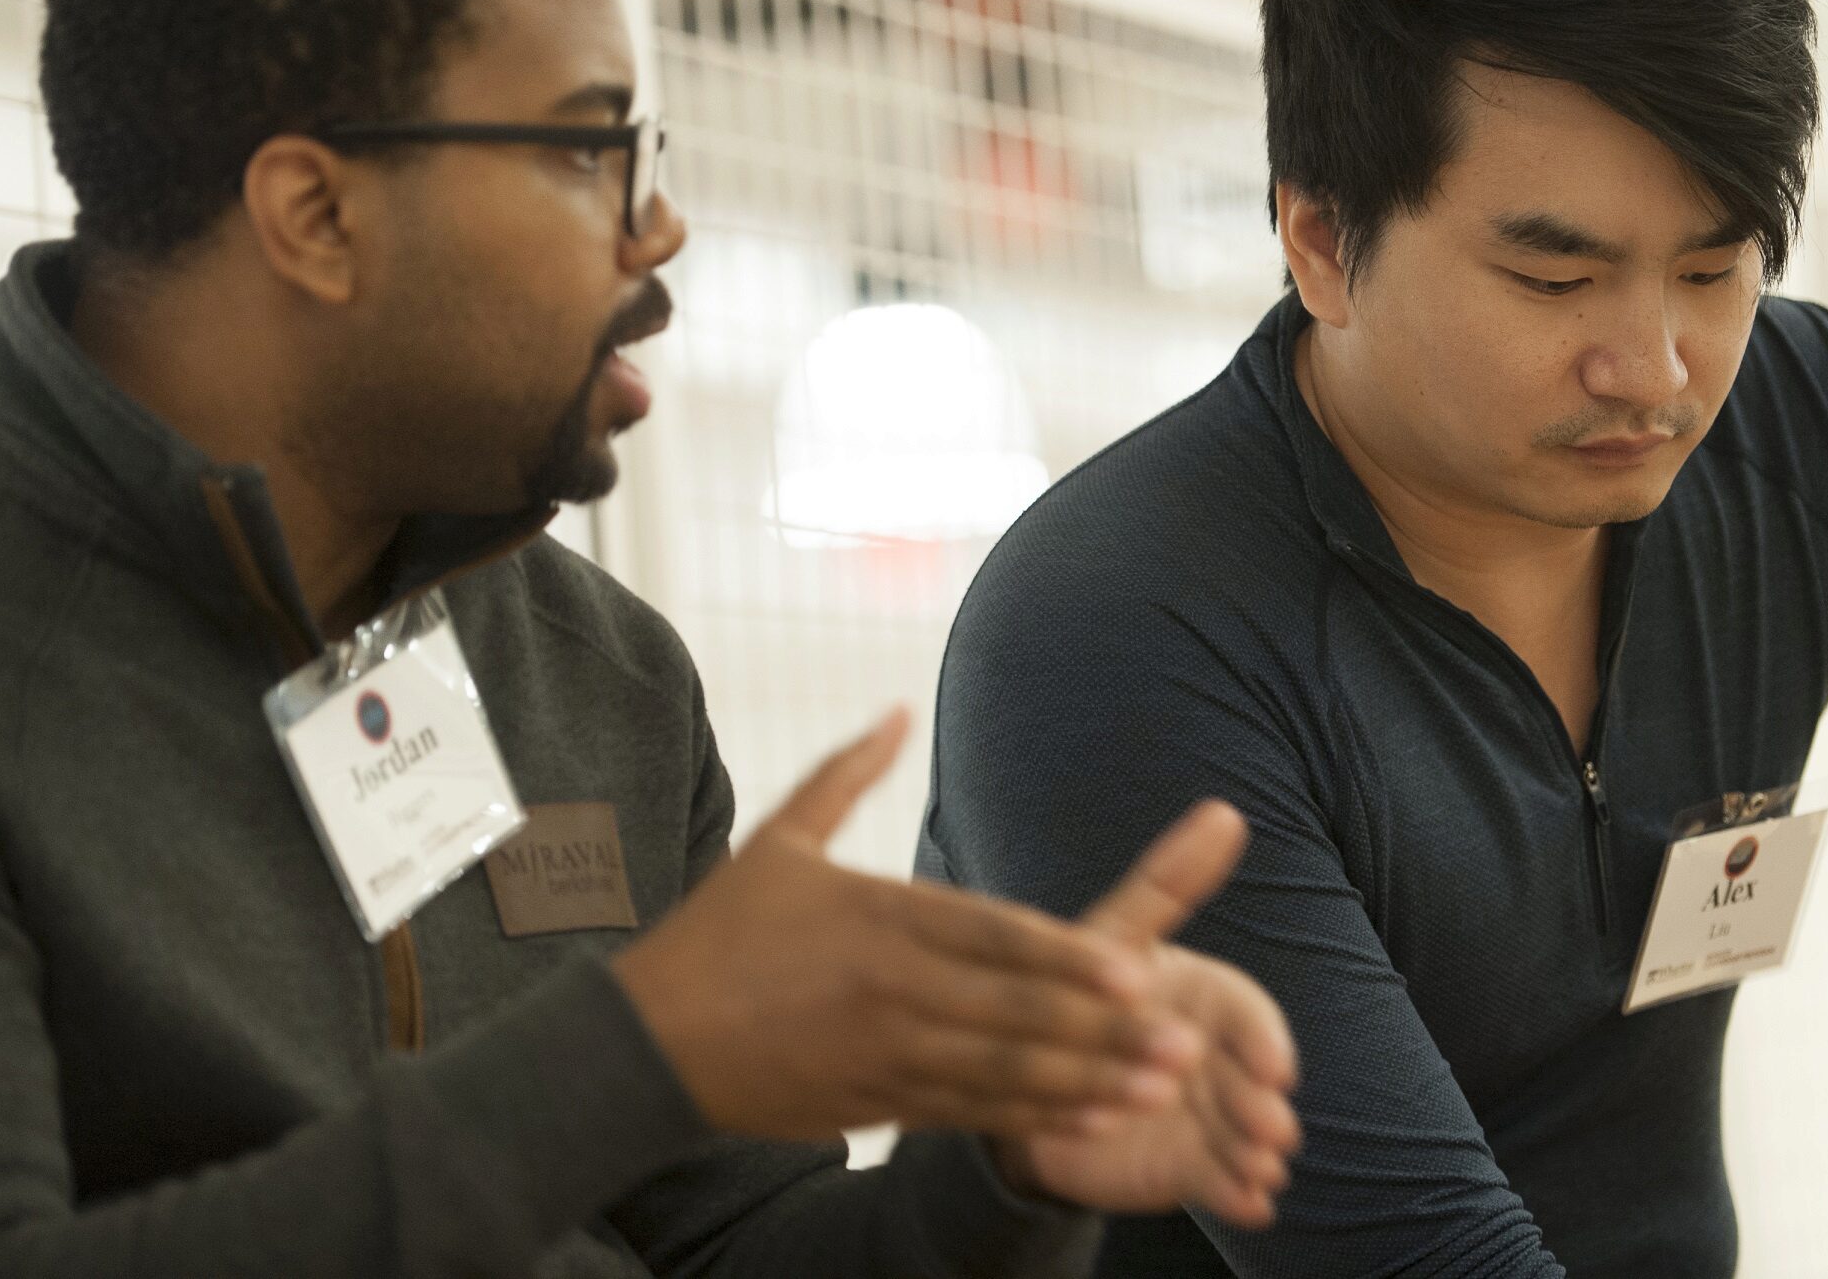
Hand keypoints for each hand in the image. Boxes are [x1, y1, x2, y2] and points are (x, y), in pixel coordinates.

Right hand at [612, 710, 1196, 1142]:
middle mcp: (887, 990)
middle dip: (1103, 1029)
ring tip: (1161, 1084)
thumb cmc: (715, 934)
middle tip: (1185, 1041)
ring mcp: (883, 1055)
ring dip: (1088, 1081)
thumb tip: (898, 709)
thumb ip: (847, 774)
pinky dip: (1031, 1118)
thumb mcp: (777, 841)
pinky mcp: (875, 1103)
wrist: (643, 1045)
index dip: (1062, 956)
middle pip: (1012, 1010)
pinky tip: (1093, 1118)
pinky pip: (966, 1113)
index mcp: (874, 918)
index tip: (1132, 967)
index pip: (986, 934)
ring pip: (1002, 1072)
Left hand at [994, 803, 1301, 1227]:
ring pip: (1243, 1136)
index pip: (1249, 1017)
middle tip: (1270, 1129)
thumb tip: (1226, 811)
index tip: (1274, 1069)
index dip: (1263, 1043)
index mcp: (1208, 998)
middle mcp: (1216, 1057)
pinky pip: (1220, 1183)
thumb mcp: (1118, 935)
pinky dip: (1239, 1196)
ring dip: (1257, 1153)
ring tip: (1260, 1170)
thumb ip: (1170, 882)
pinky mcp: (1189, 1166)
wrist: (1037, 1070)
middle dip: (1263, 1106)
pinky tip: (1251, 1207)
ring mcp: (1206, 1115)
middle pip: (1251, 1083)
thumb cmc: (1085, 986)